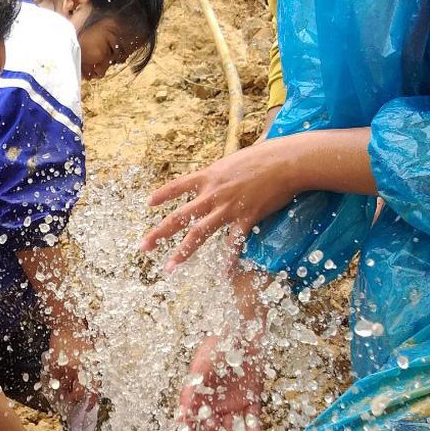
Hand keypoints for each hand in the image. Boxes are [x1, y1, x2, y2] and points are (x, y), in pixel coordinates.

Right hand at [41, 321, 91, 412]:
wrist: (68, 323)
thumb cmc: (82, 335)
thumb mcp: (94, 350)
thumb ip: (93, 367)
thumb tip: (93, 385)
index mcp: (91, 365)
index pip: (93, 387)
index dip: (91, 400)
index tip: (88, 408)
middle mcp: (80, 367)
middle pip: (78, 391)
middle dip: (74, 398)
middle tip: (71, 399)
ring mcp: (67, 365)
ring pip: (64, 385)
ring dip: (64, 388)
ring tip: (63, 386)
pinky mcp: (55, 361)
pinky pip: (54, 376)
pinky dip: (55, 378)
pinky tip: (56, 375)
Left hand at [140, 138, 297, 270]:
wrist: (287, 161)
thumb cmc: (266, 155)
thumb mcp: (235, 160)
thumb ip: (224, 171)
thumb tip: (223, 171)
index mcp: (208, 176)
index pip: (177, 186)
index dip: (162, 195)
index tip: (148, 204)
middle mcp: (212, 194)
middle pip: (179, 217)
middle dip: (159, 233)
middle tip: (142, 247)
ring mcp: (227, 208)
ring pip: (198, 234)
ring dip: (182, 252)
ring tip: (169, 267)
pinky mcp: (246, 218)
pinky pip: (233, 244)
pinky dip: (228, 261)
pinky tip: (223, 275)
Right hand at [177, 333, 263, 430]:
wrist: (242, 331)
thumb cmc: (216, 347)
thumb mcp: (199, 370)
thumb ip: (191, 394)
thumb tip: (180, 417)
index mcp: (199, 397)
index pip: (190, 424)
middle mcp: (215, 402)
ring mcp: (234, 401)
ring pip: (232, 429)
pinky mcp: (253, 397)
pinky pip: (252, 418)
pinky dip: (252, 430)